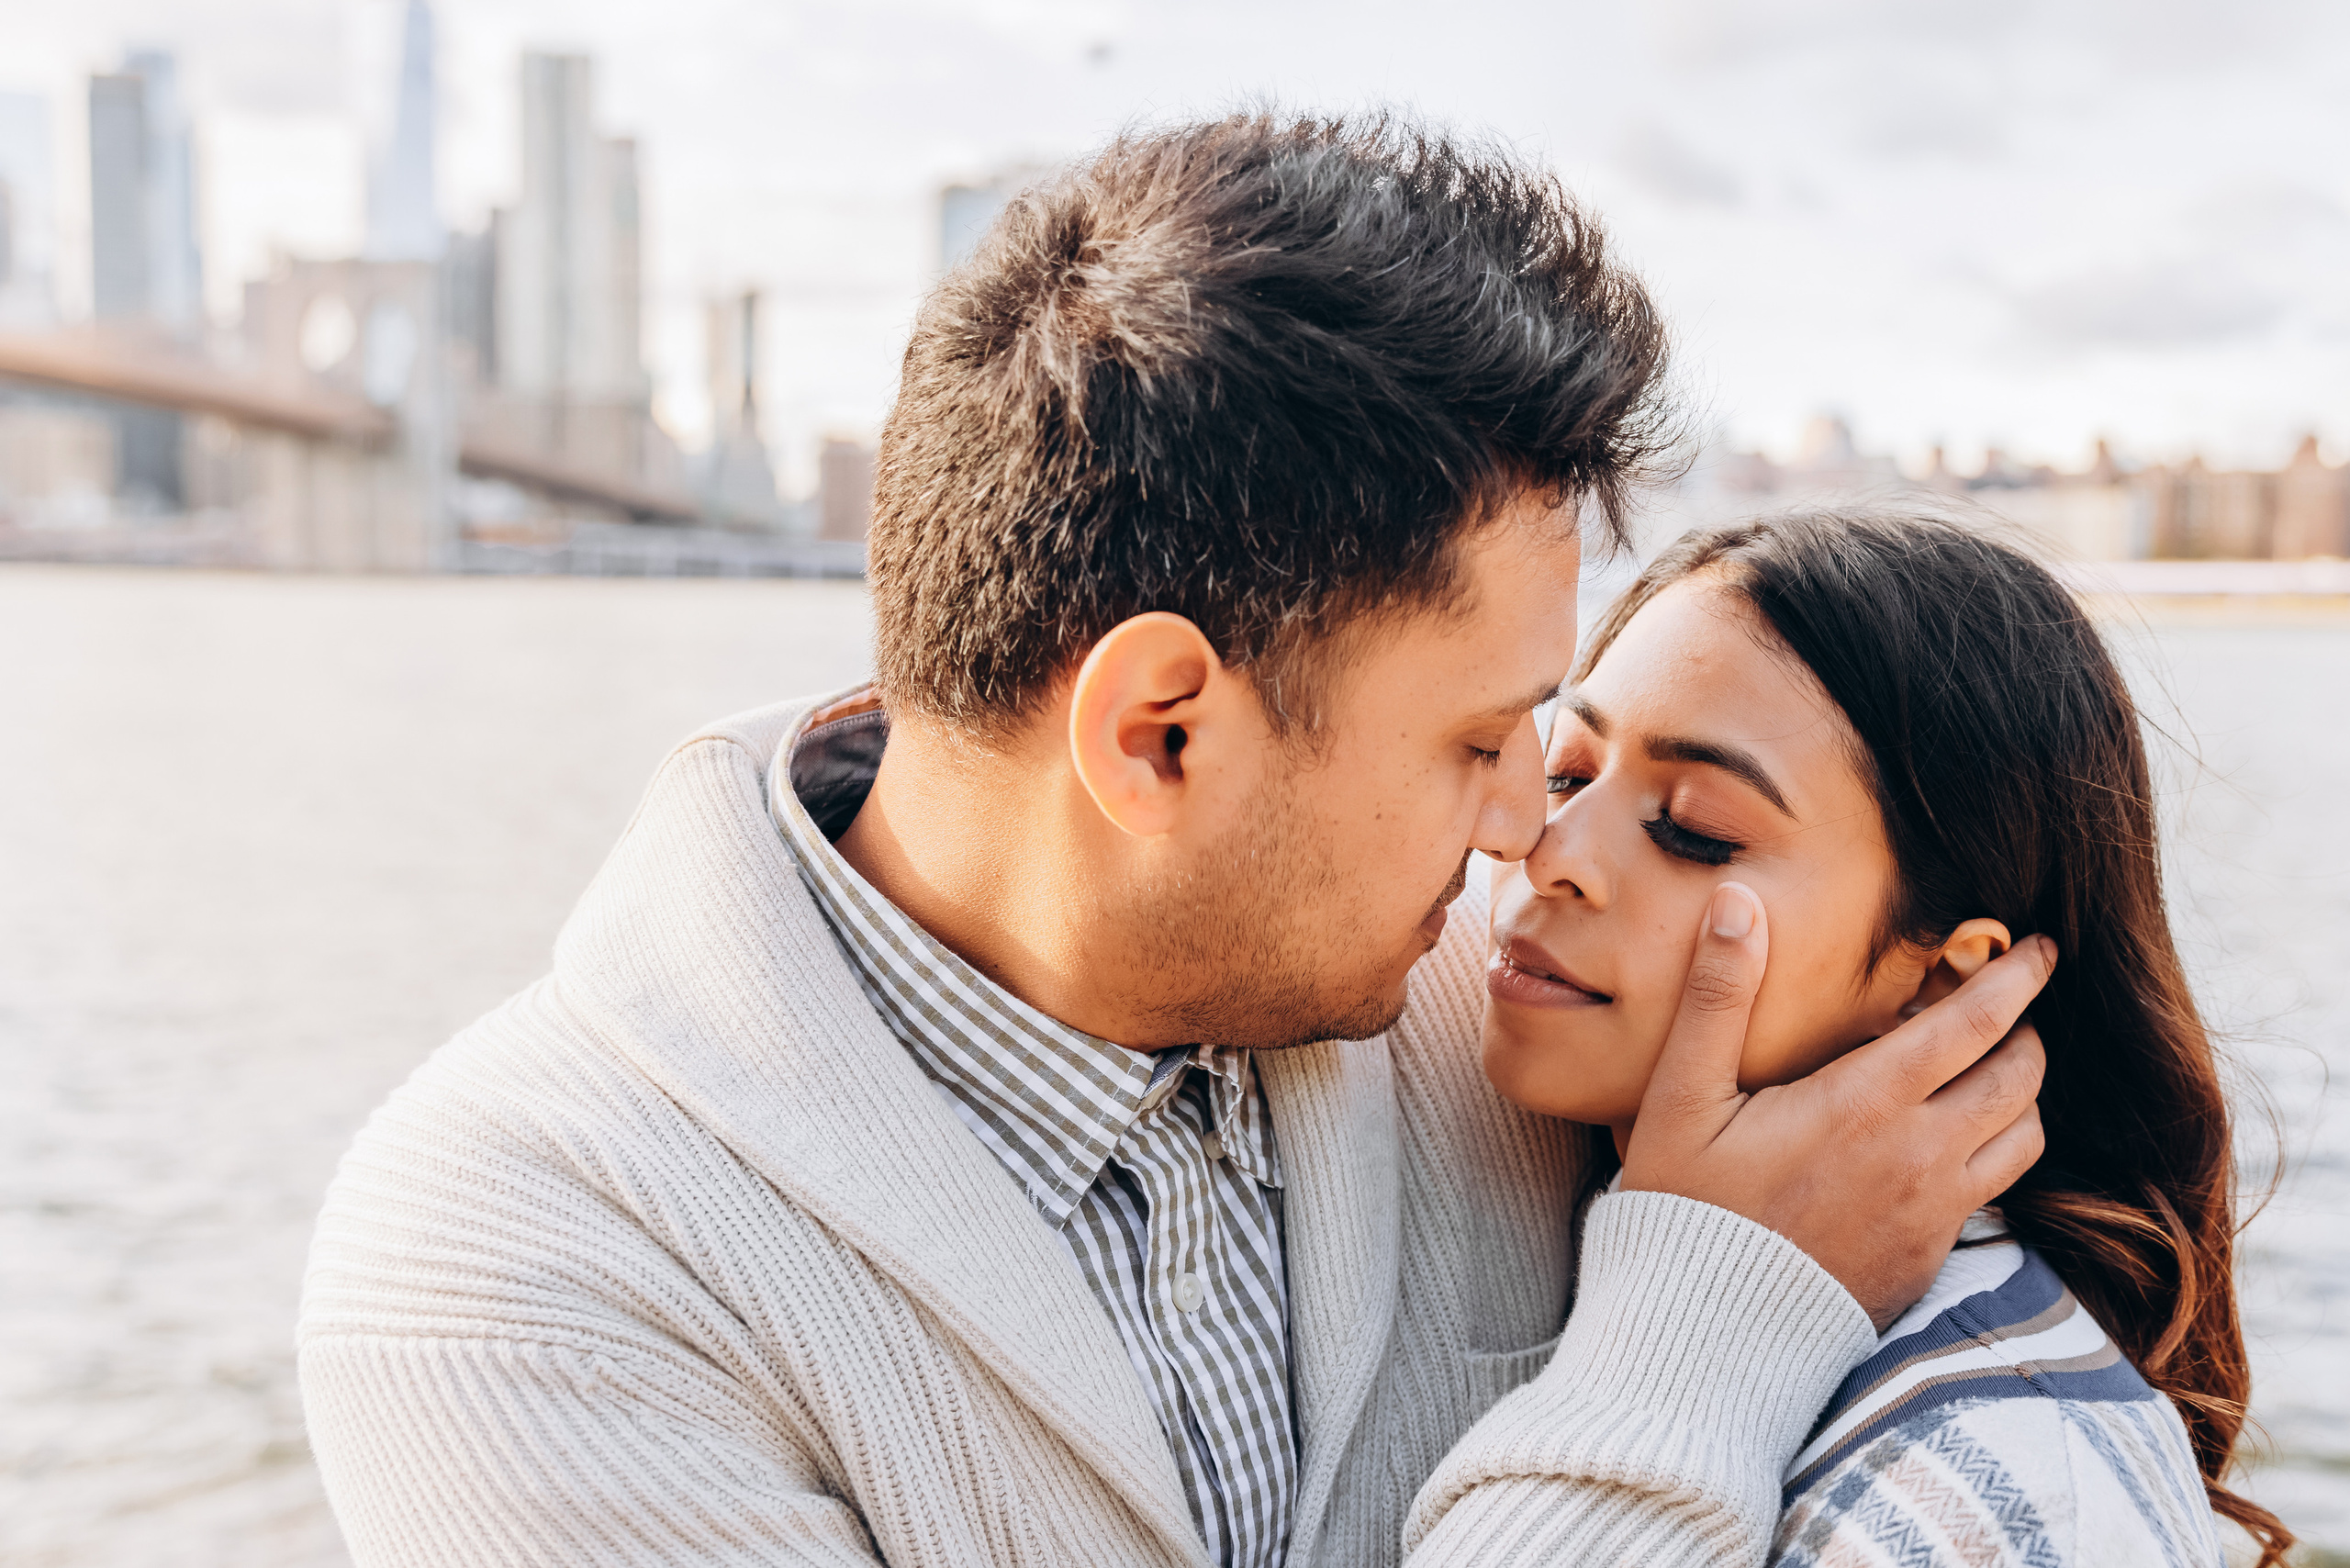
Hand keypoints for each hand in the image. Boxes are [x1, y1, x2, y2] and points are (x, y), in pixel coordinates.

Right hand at [1619, 882, 2050, 1329]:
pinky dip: (1992, 1151)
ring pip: (2025, 1137)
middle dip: (2023, 1031)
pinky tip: (1944, 1142)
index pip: (1975, 1024)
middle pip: (2021, 1076)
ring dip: (2018, 1094)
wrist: (1705, 1335)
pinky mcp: (1929, 1257)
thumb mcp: (1682, 1096)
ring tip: (1982, 1071)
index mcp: (1866, 1104)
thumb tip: (1738, 903)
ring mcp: (1933, 1213)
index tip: (2042, 948)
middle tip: (1999, 1008)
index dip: (2018, 978)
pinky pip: (1993, 1191)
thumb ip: (1719, 996)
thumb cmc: (1686, 1209)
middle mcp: (1919, 1157)